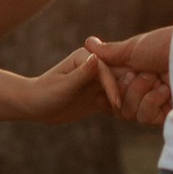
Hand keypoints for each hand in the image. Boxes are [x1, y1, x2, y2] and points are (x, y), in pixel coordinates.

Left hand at [12, 45, 128, 125]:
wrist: (35, 106)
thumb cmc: (45, 94)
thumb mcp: (63, 86)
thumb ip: (81, 74)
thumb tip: (97, 59)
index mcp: (87, 56)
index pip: (108, 69)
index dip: (114, 86)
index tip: (117, 103)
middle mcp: (96, 64)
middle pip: (119, 76)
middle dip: (128, 90)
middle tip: (136, 109)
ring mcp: (99, 79)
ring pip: (121, 87)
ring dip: (128, 99)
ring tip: (133, 115)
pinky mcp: (100, 93)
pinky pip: (116, 98)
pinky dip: (122, 107)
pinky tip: (125, 117)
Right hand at [85, 29, 172, 128]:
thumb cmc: (166, 44)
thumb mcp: (134, 48)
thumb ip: (111, 53)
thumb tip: (88, 43)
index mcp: (139, 72)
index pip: (115, 92)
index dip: (105, 93)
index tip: (97, 93)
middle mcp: (148, 88)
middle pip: (119, 106)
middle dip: (125, 89)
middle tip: (141, 73)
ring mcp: (159, 102)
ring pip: (130, 113)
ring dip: (138, 94)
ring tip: (154, 79)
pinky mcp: (169, 113)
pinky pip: (145, 118)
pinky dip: (151, 102)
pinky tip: (165, 90)